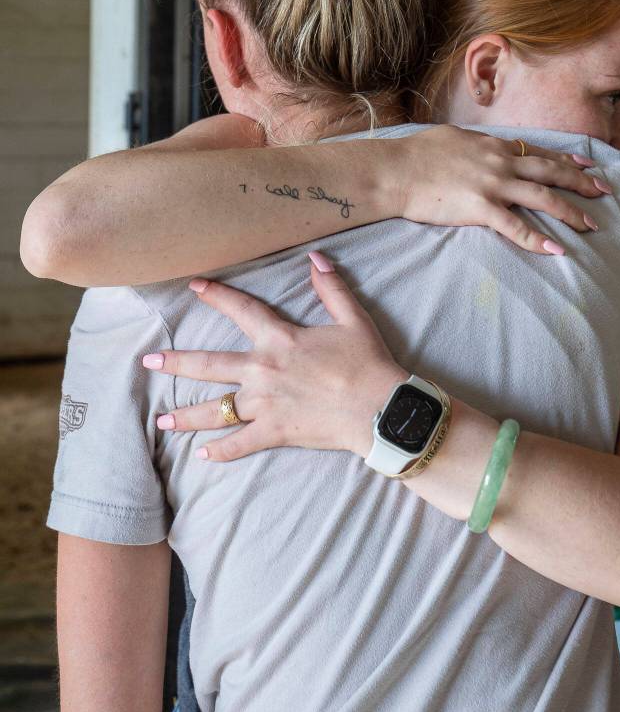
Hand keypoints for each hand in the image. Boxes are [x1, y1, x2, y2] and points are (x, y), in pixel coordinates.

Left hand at [143, 255, 407, 461]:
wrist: (379, 408)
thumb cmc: (367, 362)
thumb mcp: (353, 318)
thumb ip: (331, 288)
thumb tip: (315, 257)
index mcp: (280, 339)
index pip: (241, 310)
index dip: (216, 295)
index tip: (194, 286)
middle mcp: (263, 370)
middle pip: (209, 364)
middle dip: (175, 362)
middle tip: (148, 362)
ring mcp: (265, 404)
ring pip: (216, 409)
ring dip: (186, 414)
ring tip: (161, 418)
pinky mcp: (274, 432)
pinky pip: (240, 443)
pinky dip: (221, 452)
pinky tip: (203, 454)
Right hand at [394, 125, 611, 254]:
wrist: (394, 170)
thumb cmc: (415, 154)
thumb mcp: (451, 138)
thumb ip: (473, 144)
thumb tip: (479, 147)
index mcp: (493, 145)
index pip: (539, 152)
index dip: (567, 161)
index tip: (588, 167)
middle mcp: (499, 162)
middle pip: (550, 172)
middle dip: (581, 183)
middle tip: (604, 193)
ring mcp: (492, 185)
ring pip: (542, 197)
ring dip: (570, 211)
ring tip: (591, 225)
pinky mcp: (480, 208)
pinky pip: (517, 227)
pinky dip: (538, 240)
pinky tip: (557, 250)